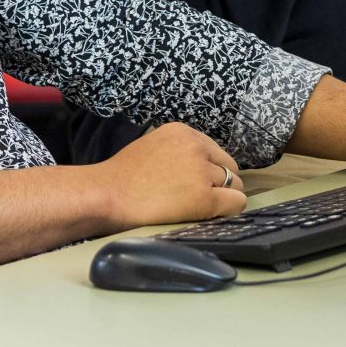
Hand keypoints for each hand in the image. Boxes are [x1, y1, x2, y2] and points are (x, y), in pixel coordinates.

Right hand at [91, 122, 248, 230]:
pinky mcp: (205, 197)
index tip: (195, 183)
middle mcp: (196, 147)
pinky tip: (212, 214)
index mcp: (183, 132)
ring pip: (235, 185)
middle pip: (229, 166)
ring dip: (222, 197)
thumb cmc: (123, 176)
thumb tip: (200, 166)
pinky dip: (229, 210)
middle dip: (219, 182)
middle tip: (199, 198)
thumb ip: (178, 151)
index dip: (209, 169)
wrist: (109, 194)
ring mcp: (202, 171)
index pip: (215, 151)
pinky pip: (236, 202)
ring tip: (199, 207)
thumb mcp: (153, 145)